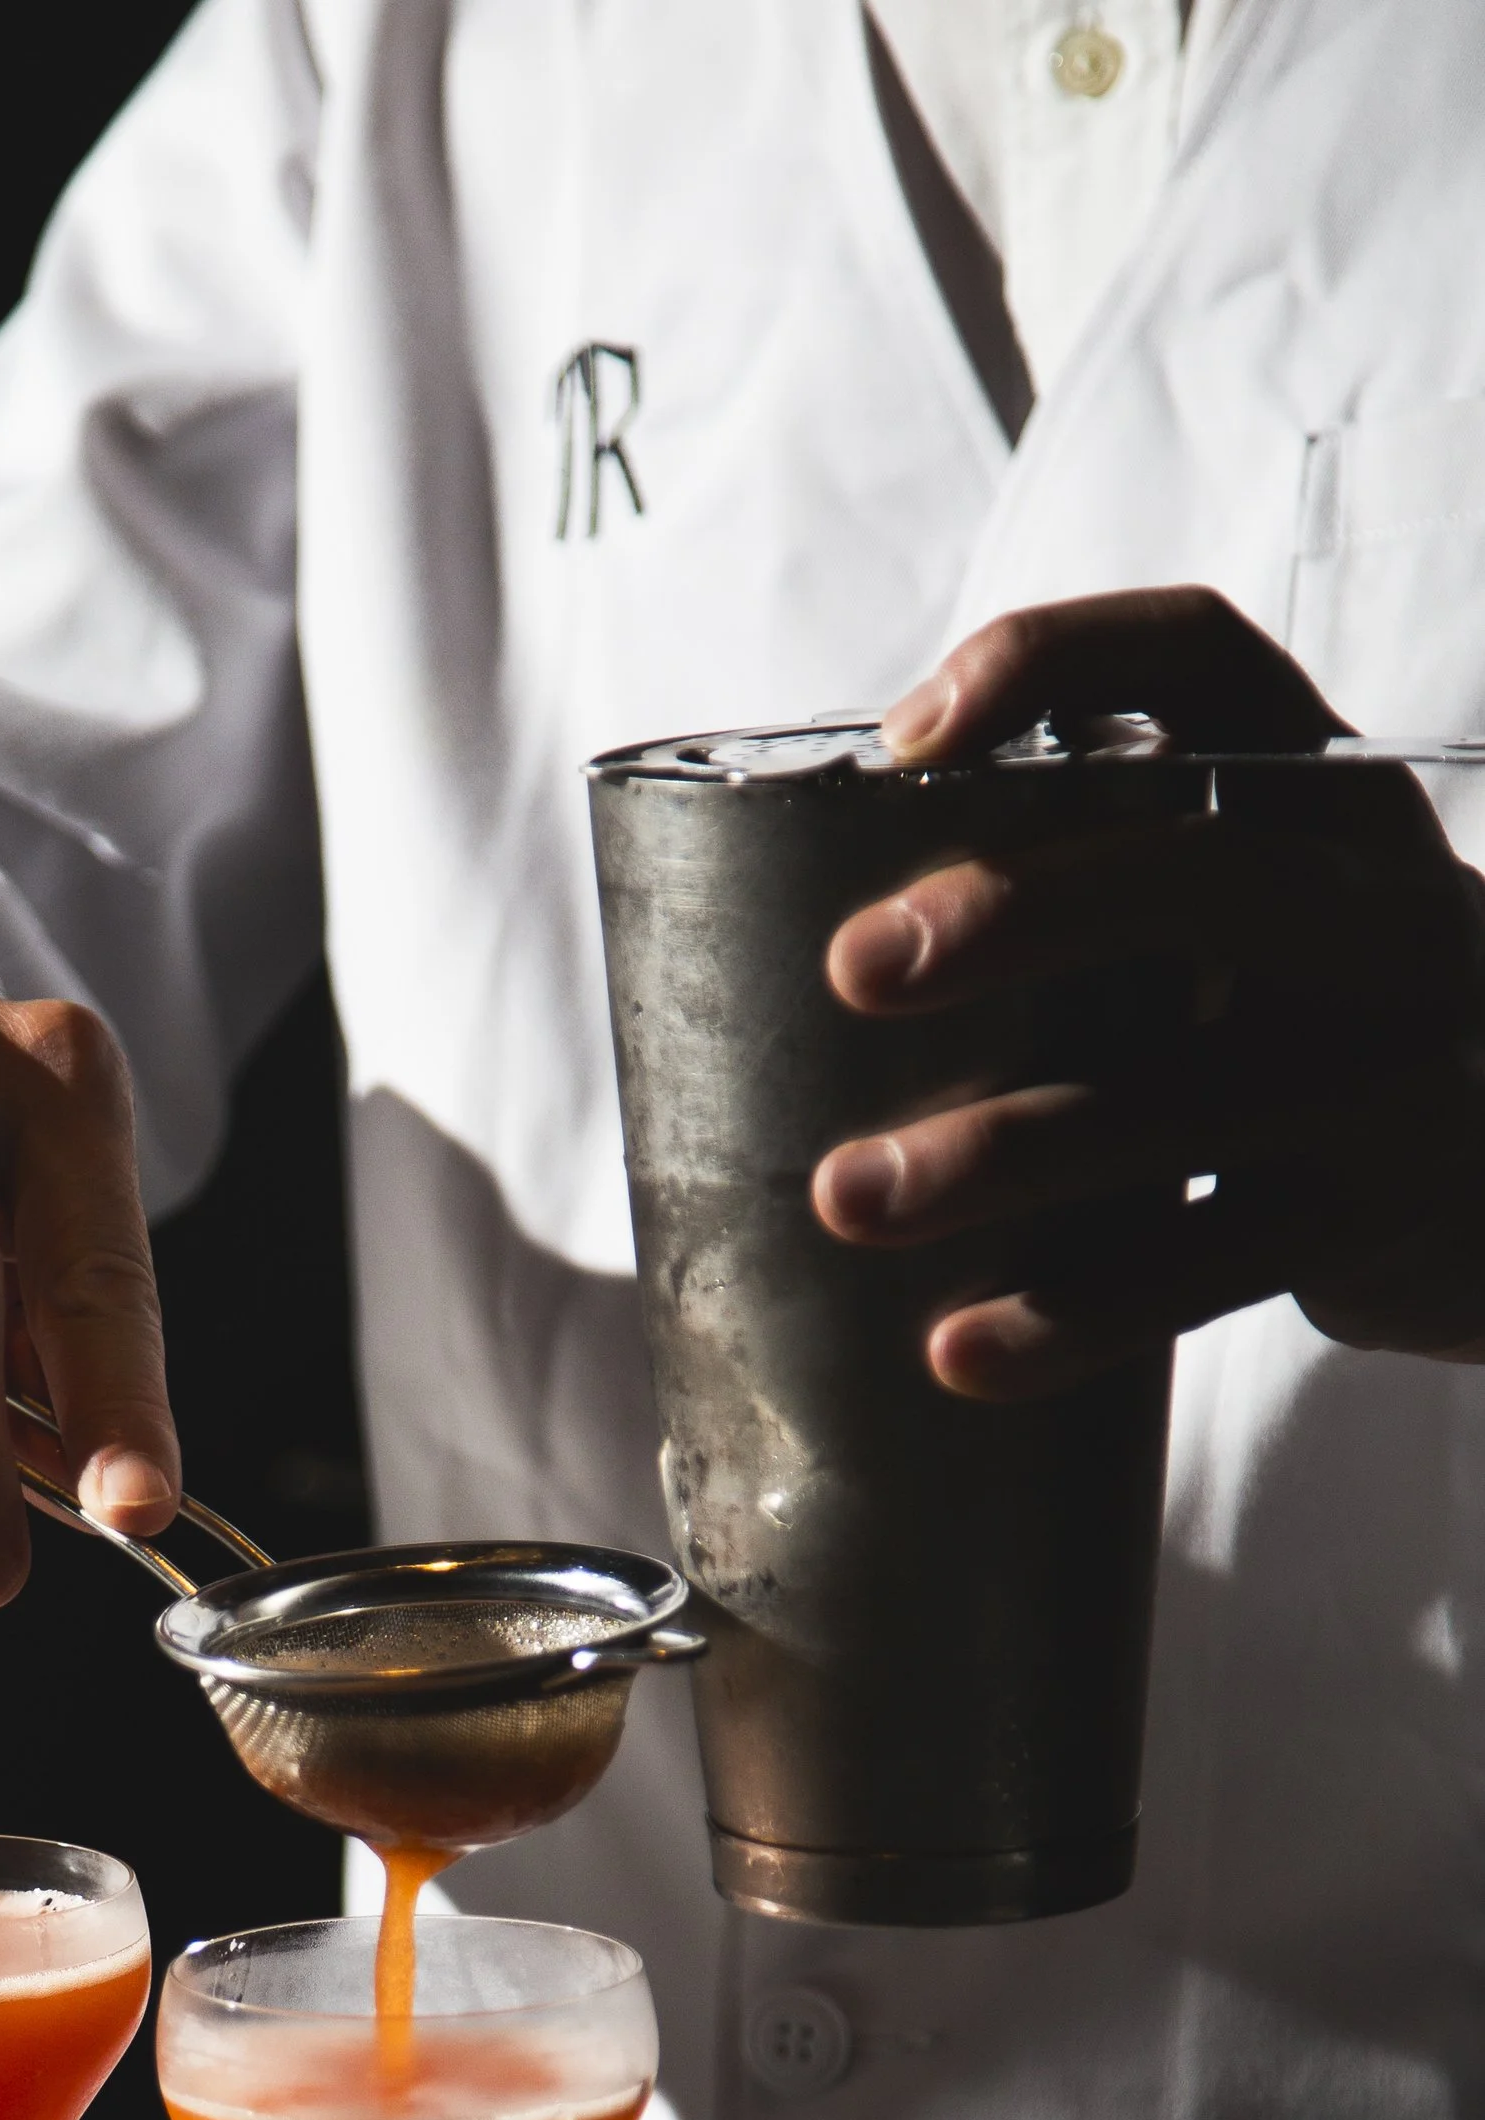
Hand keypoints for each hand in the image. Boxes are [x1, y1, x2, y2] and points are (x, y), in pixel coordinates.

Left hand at [809, 588, 1484, 1394]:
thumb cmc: (1321, 1024)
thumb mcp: (1265, 908)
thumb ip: (1119, 871)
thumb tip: (843, 894)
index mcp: (1320, 797)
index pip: (1199, 659)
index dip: (1050, 664)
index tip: (904, 737)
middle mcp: (1370, 907)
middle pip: (1196, 875)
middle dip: (1018, 911)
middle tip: (855, 969)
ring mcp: (1384, 1062)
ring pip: (1179, 1101)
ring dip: (997, 1151)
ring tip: (846, 1199)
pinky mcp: (1370, 1212)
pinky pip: (1202, 1264)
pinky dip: (1071, 1316)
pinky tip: (957, 1352)